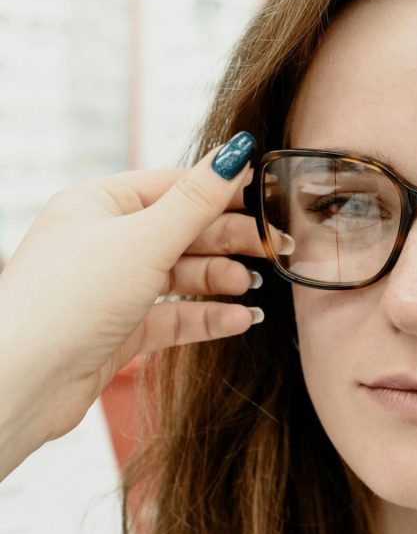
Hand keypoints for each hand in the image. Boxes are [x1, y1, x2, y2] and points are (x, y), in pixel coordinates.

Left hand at [0, 132, 287, 467]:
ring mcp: (114, 287)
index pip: (173, 186)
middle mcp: (105, 242)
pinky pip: (176, 316)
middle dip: (229, 241)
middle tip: (273, 247)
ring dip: (220, 280)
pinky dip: (208, 317)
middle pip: (184, 231)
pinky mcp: (122, 330)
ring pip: (183, 275)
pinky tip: (238, 319)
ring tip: (249, 287)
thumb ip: (198, 200)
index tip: (267, 199)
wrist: (23, 380)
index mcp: (99, 205)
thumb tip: (235, 152)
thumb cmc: (69, 299)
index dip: (221, 191)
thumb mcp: (144, 239)